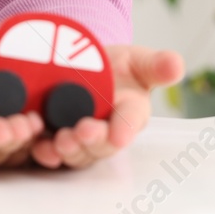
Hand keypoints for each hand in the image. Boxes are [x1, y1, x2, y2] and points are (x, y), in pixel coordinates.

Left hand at [30, 44, 183, 170]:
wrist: (82, 65)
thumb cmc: (118, 68)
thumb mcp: (137, 60)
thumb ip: (156, 65)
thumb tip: (177, 66)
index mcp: (130, 114)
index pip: (130, 123)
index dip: (124, 130)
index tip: (119, 136)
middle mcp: (107, 133)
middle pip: (101, 144)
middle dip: (93, 141)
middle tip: (84, 132)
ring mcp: (79, 139)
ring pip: (76, 153)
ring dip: (69, 149)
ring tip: (61, 140)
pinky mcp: (53, 138)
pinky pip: (49, 152)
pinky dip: (43, 151)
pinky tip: (37, 145)